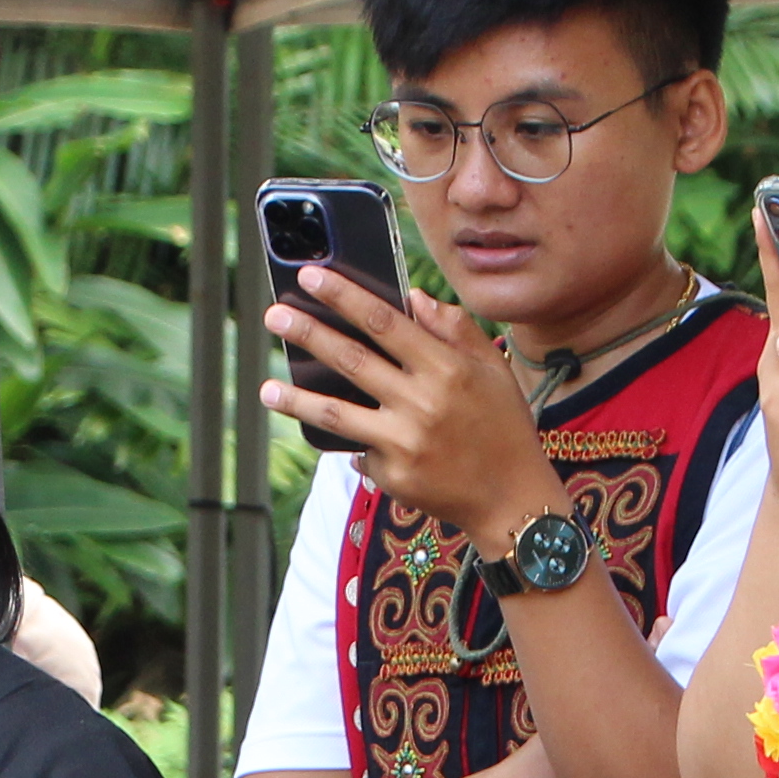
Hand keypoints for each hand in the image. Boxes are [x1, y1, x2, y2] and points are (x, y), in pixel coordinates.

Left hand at [257, 266, 559, 547]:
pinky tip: (335, 438)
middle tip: (274, 316)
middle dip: (308, 333)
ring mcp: (404, 442)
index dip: (343, 296)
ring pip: (336, 413)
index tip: (311, 277)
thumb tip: (412, 298)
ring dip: (296, 398)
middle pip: (351, 359)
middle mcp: (422, 403)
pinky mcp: (393, 476)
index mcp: (446, 368)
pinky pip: (359, 451)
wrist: (512, 500)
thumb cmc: (504, 428)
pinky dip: (349, 441)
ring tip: (266, 388)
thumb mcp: (492, 370)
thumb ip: (455, 329)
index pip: (384, 321)